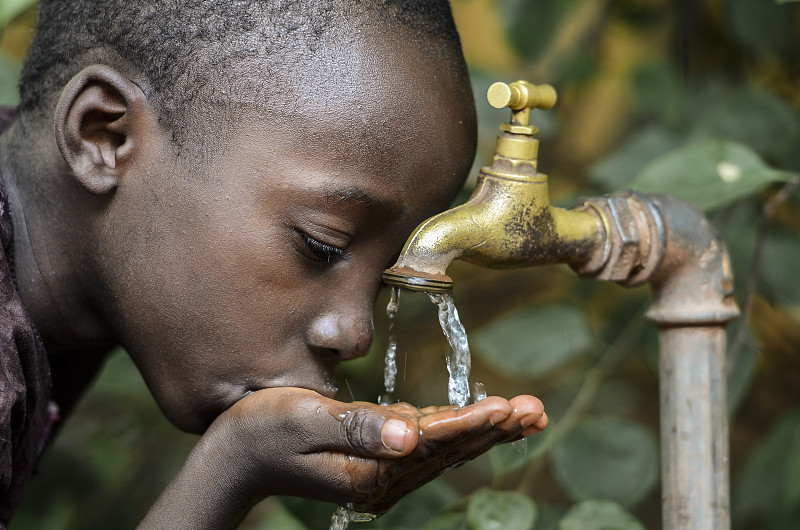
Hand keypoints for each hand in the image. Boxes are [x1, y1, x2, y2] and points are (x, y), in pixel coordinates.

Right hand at [214, 388, 546, 511]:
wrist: (234, 458)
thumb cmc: (262, 430)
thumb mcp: (304, 421)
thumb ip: (357, 428)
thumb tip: (410, 435)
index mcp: (369, 470)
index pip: (434, 443)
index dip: (473, 423)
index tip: (509, 407)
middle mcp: (383, 477)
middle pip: (450, 450)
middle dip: (495, 429)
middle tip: (537, 411)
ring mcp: (381, 471)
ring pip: (445, 448)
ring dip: (485, 430)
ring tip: (524, 414)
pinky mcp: (376, 460)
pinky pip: (426, 444)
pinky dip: (457, 429)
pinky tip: (480, 420)